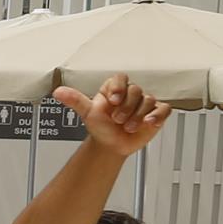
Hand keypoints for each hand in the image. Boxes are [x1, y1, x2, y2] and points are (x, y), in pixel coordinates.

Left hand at [56, 71, 170, 157]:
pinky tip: (148, 122)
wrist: (111, 144)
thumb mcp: (87, 112)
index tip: (112, 100)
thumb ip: (74, 100)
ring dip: (137, 115)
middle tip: (117, 119)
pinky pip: (164, 109)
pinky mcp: (156, 113)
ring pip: (148, 100)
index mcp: (114, 89)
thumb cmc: (100, 126)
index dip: (118, 87)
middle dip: (126, 107)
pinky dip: (158, 115)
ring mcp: (144, 103)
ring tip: (127, 126)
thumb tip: (58, 91)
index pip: (120, 78)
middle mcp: (130, 94)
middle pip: (136, 90)